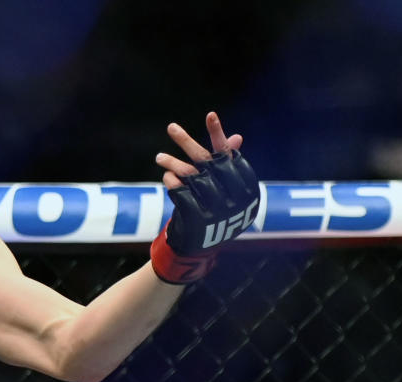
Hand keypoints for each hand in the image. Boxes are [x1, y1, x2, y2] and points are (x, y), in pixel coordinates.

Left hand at [148, 112, 258, 283]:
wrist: (203, 245)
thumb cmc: (215, 210)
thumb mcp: (223, 187)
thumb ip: (227, 164)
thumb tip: (236, 137)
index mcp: (243, 186)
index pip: (228, 154)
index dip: (219, 135)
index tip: (210, 114)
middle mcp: (233, 196)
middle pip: (207, 162)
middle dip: (188, 143)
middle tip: (171, 126)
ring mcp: (217, 209)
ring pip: (192, 178)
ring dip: (173, 164)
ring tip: (158, 157)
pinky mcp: (200, 221)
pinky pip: (182, 196)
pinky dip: (174, 184)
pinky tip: (167, 178)